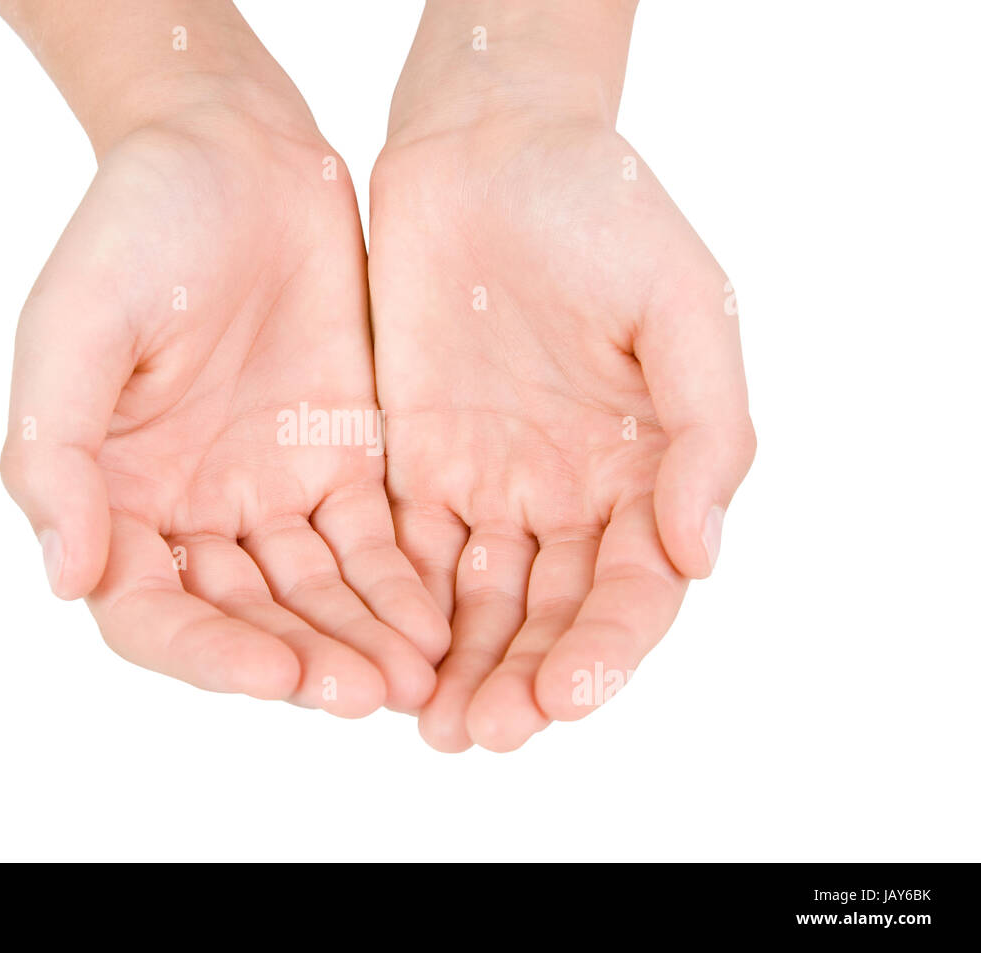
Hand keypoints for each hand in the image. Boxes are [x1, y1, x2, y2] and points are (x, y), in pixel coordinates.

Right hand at [0, 77, 446, 715]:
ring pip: (315, 594)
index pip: (151, 612)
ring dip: (359, 640)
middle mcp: (191, 512)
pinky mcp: (342, 460)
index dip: (206, 655)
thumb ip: (56, 453)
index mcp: (114, 496)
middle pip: (245, 619)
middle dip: (302, 660)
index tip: (274, 671)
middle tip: (362, 694)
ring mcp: (270, 491)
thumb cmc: (135, 227)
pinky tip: (438, 623)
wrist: (236, 152)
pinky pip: (373, 541)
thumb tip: (64, 578)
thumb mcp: (72, 328)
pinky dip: (400, 585)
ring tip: (412, 679)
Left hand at [370, 4, 753, 749]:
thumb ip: (704, 431)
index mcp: (647, 470)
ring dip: (459, 666)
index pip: (635, 589)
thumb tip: (704, 554)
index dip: (607, 650)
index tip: (567, 696)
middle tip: (483, 734)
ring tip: (434, 724)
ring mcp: (490, 482)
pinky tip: (383, 652)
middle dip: (521, 680)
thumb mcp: (682, 309)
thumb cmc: (601, 213)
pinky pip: (406, 551)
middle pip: (551, 616)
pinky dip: (400, 607)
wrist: (487, 151)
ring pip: (478, 601)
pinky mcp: (413, 462)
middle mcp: (569, 494)